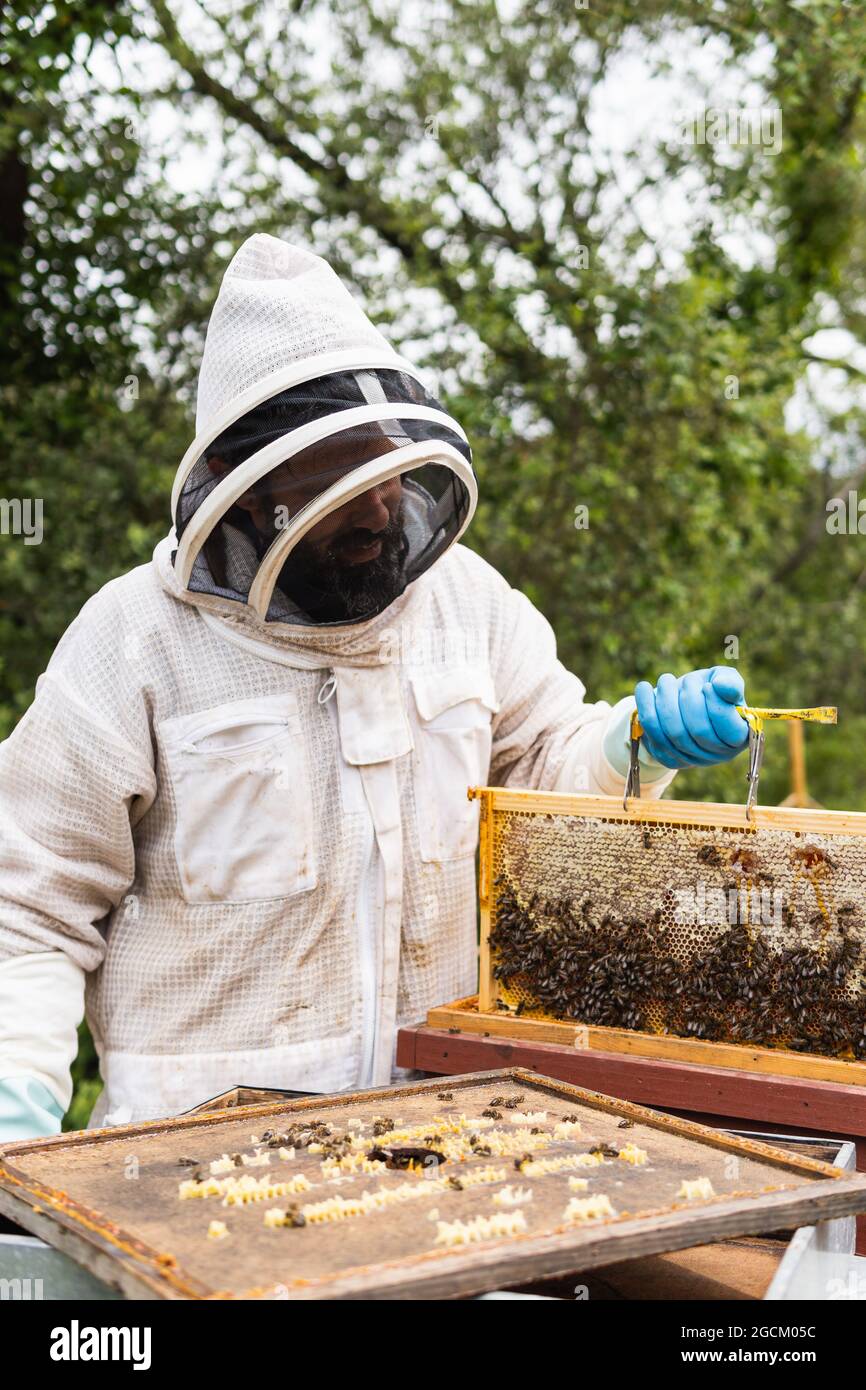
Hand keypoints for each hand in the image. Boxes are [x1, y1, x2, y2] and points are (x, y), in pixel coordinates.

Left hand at [633, 667, 748, 769]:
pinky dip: (646, 706)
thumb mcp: (723, 680)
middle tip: (686, 680)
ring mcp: (691, 759)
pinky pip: (652, 732)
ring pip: (673, 731)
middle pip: (699, 730)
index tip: (707, 686)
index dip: (716, 706)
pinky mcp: (666, 756)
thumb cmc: (708, 691)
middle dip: (690, 699)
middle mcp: (717, 753)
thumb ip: (729, 681)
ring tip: (666, 680)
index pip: (730, 729)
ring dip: (666, 700)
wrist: (681, 704)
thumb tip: (721, 685)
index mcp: (739, 736)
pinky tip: (644, 688)